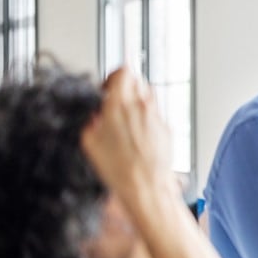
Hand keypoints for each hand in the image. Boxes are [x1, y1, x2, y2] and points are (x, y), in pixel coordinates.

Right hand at [80, 67, 174, 198]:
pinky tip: (139, 134)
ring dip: (138, 101)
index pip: (123, 71)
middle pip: (137, 80)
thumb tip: (96, 116)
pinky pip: (156, 113)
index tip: (108, 88)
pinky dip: (147, 117)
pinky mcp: (166, 127)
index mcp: (119, 105)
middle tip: (117, 102)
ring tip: (128, 118)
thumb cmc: (120, 169)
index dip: (113, 76)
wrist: (146, 185)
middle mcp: (141, 107)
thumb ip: (92, 121)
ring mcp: (156, 116)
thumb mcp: (90, 143)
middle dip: (126, 88)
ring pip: (149, 95)